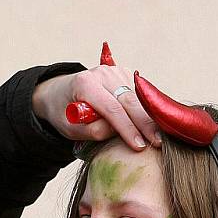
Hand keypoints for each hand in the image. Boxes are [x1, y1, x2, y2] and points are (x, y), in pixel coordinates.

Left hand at [32, 66, 159, 149]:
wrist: (59, 92)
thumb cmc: (63, 113)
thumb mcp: (70, 128)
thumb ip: (93, 131)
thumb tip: (120, 132)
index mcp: (85, 84)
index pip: (112, 108)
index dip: (127, 128)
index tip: (139, 146)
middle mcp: (103, 73)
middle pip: (130, 101)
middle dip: (145, 123)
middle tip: (158, 143)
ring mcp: (115, 72)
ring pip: (138, 98)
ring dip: (149, 117)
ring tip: (158, 137)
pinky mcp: (124, 75)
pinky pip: (139, 95)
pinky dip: (146, 109)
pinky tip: (152, 124)